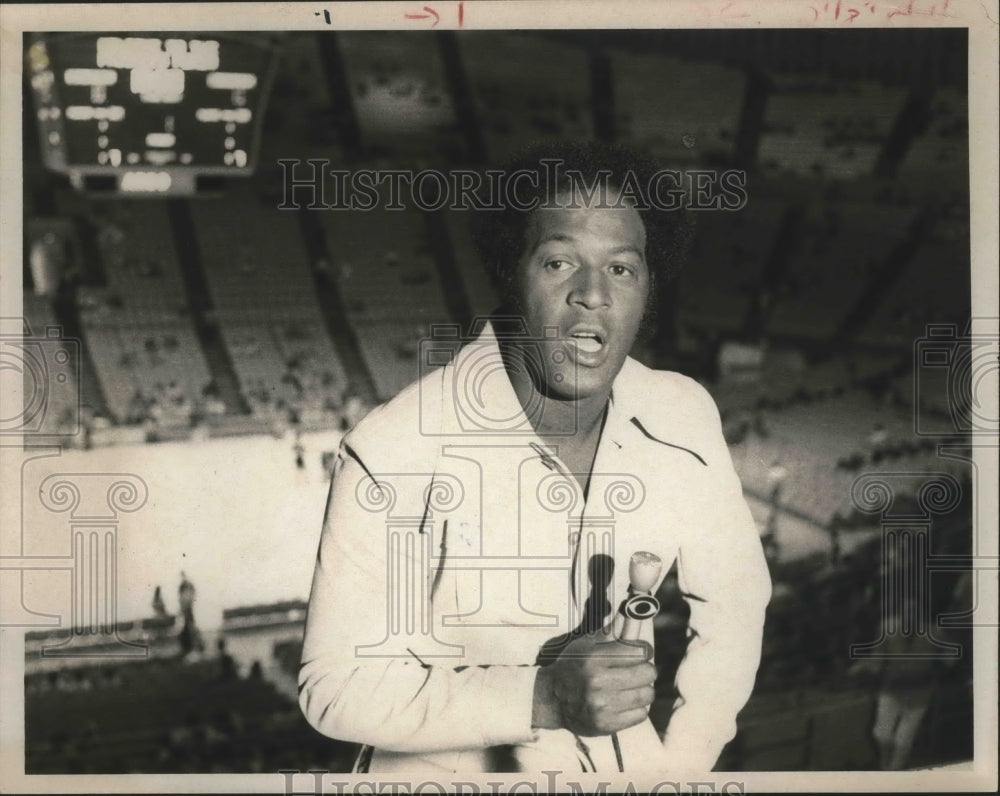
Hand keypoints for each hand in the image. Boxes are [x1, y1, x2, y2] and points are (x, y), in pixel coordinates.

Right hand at [532, 629, 656, 735]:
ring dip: (643, 690)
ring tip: (631, 687)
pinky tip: (625, 702)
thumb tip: (630, 614)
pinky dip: (637, 708)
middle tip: (637, 671)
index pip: (639, 652)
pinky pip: (640, 714)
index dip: (644, 651)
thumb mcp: (585, 645)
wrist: (551, 699)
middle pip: (647, 673)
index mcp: (594, 659)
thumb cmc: (571, 667)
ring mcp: (602, 706)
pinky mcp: (606, 725)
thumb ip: (609, 631)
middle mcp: (598, 682)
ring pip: (647, 695)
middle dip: (646, 670)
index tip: (642, 653)